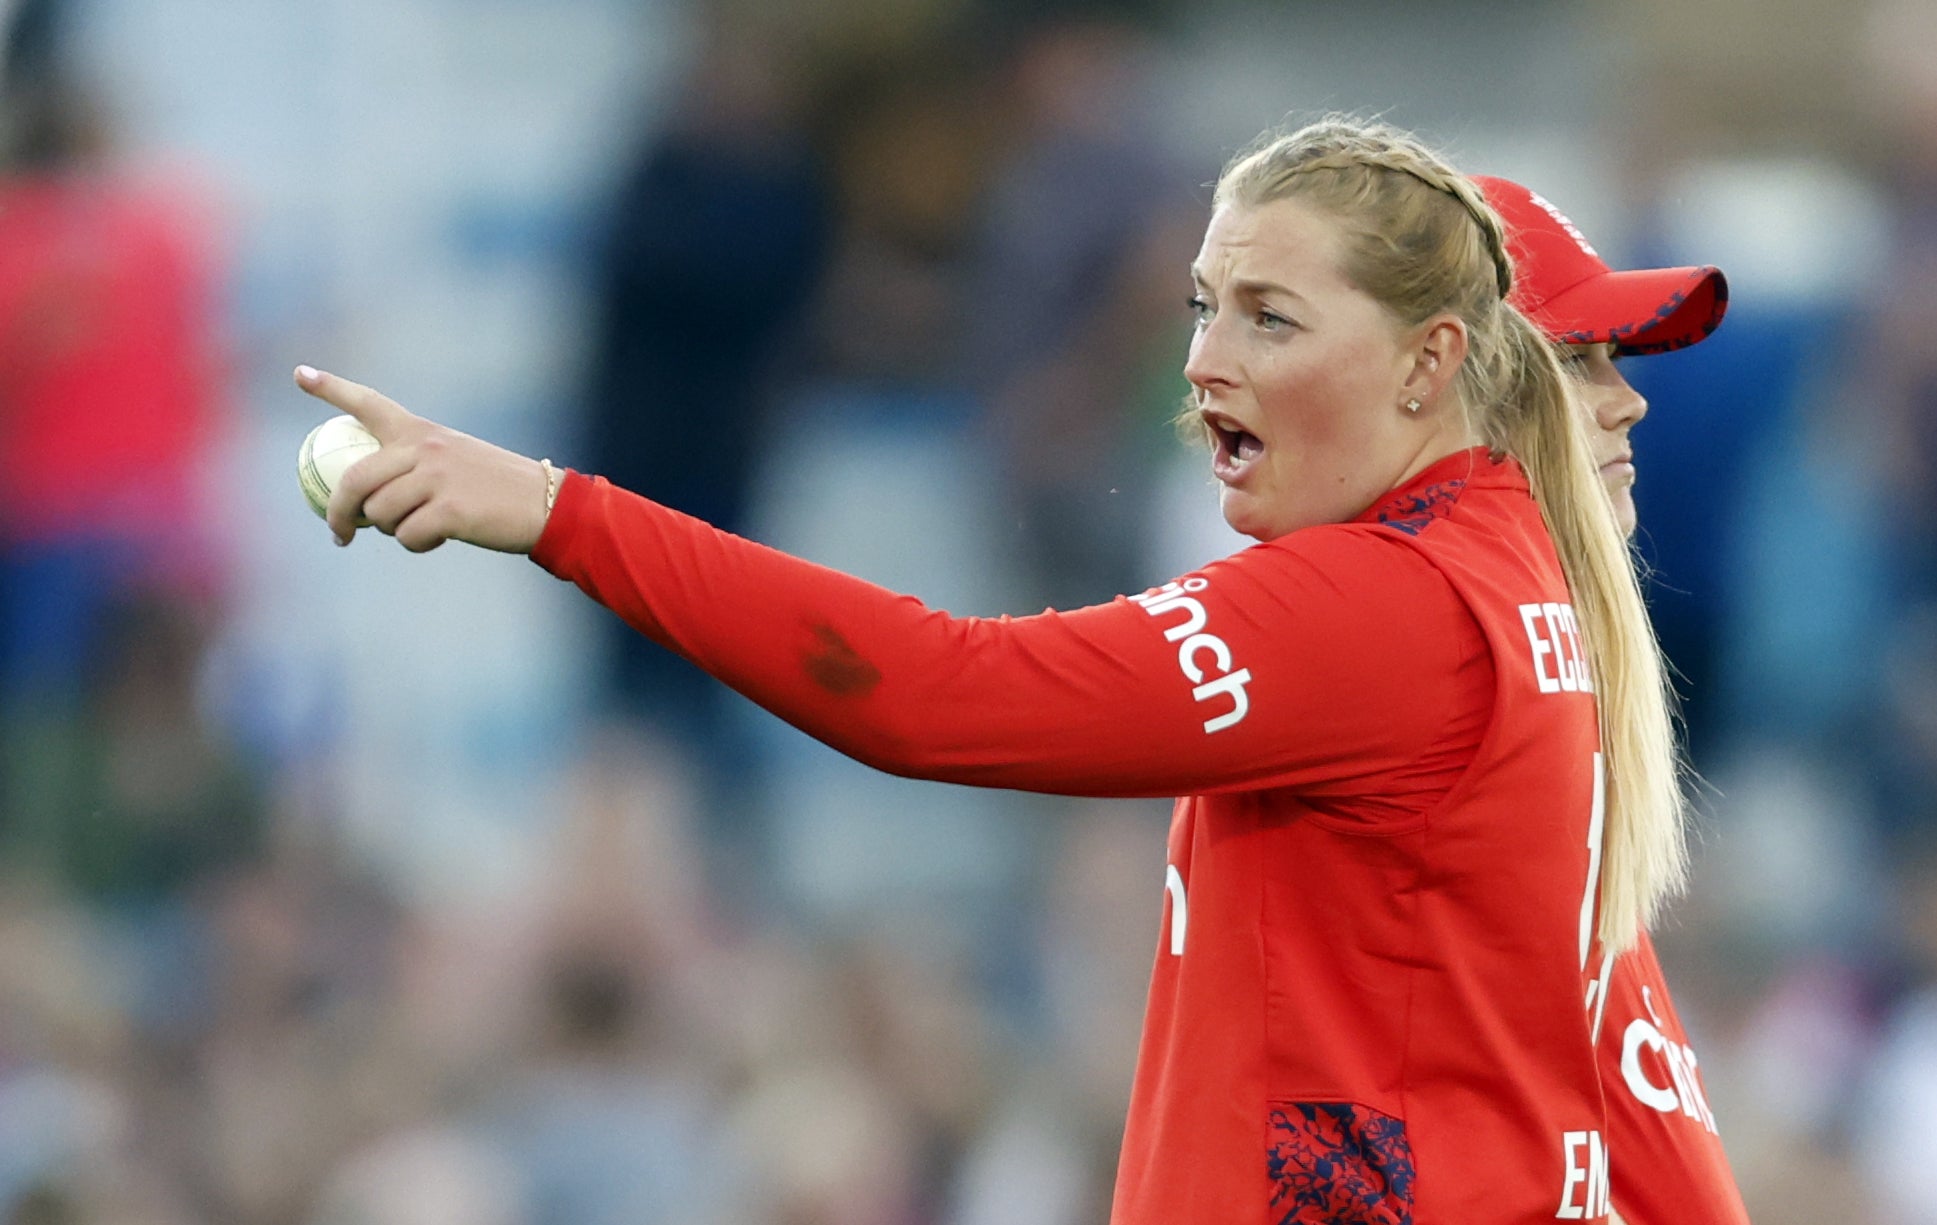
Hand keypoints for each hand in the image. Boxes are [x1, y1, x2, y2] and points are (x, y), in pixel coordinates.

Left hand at [294, 365, 550, 553]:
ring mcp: (437, 478)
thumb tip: (367, 509)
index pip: (369, 404)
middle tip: (339, 535)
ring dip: (393, 531)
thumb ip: (411, 472)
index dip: (331, 388)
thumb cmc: (497, 488)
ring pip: (380, 514)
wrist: (547, 504)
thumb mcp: (454, 463)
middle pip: (355, 480)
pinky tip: (441, 537)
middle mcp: (425, 448)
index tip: (300, 374)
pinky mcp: (450, 510)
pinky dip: (418, 545)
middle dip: (338, 512)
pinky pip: (408, 537)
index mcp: (422, 431)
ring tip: (421, 528)